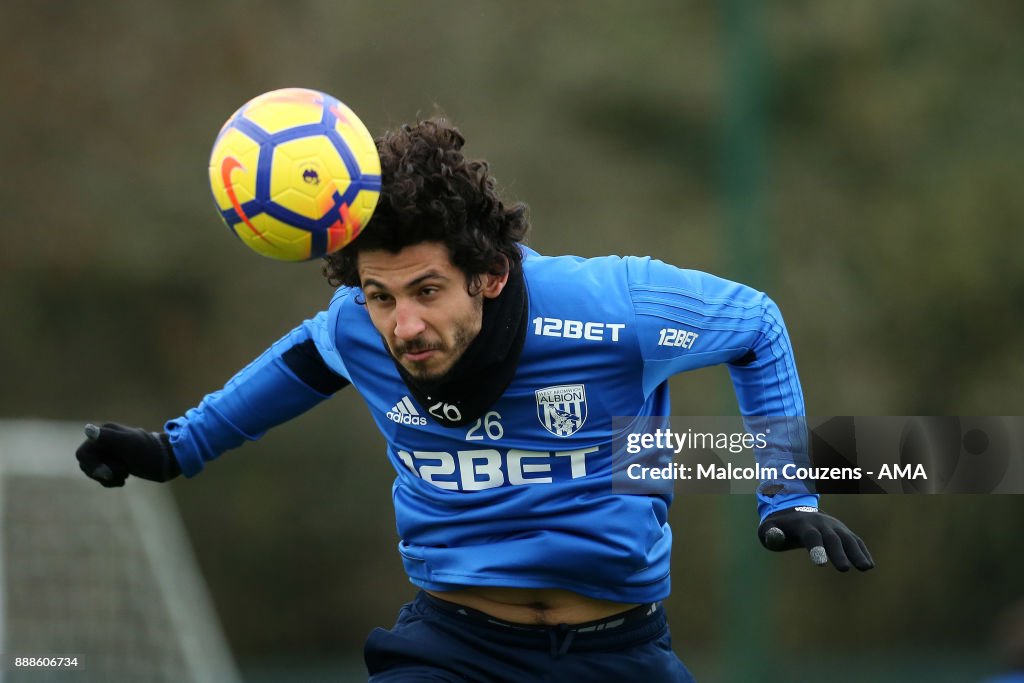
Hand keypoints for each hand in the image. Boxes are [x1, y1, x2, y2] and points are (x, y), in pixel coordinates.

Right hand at [75, 422, 180, 486]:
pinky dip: (111, 481)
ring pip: (95, 471)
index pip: (83, 454)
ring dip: (108, 478)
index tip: (108, 473)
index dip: (92, 465)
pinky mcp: (117, 462)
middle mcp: (105, 440)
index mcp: (105, 433)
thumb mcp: (129, 444)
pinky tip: (125, 480)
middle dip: (102, 473)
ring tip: (126, 475)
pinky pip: (104, 475)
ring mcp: (111, 452)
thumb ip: (108, 437)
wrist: (169, 460)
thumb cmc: (149, 452)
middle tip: (123, 473)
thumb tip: (88, 428)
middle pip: (87, 463)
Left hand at [758, 506, 874, 571]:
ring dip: (857, 552)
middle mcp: (821, 523)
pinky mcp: (842, 531)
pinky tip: (869, 564)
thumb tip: (774, 537)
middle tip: (844, 569)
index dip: (816, 548)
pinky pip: (854, 540)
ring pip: (847, 538)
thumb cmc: (779, 526)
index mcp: (802, 524)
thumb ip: (770, 534)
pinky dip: (862, 550)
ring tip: (866, 568)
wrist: (794, 510)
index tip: (822, 564)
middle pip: (831, 538)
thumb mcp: (768, 528)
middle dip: (838, 553)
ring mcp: (834, 526)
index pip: (811, 536)